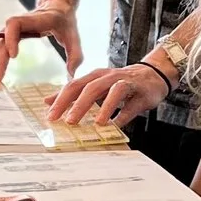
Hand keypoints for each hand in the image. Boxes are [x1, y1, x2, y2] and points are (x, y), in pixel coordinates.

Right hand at [0, 0, 82, 83]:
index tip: (13, 56)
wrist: (57, 5)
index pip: (15, 24)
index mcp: (36, 20)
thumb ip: (75, 55)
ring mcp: (14, 27)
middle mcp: (21, 22)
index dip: (10, 38)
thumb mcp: (74, 36)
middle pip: (1, 38)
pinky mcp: (11, 32)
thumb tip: (71, 75)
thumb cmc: (65, 20)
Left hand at [48, 61, 169, 127]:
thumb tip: (48, 101)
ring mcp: (125, 82)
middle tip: (68, 122)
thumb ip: (75, 93)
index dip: (61, 100)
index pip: (74, 86)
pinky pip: (131, 104)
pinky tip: (116, 126)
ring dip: (103, 107)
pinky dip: (123, 115)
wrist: (152, 74)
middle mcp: (108, 76)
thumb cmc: (121, 83)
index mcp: (95, 76)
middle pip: (89, 87)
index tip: (50, 116)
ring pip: (112, 91)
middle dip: (77, 104)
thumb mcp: (96, 85)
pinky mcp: (140, 92)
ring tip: (95, 123)